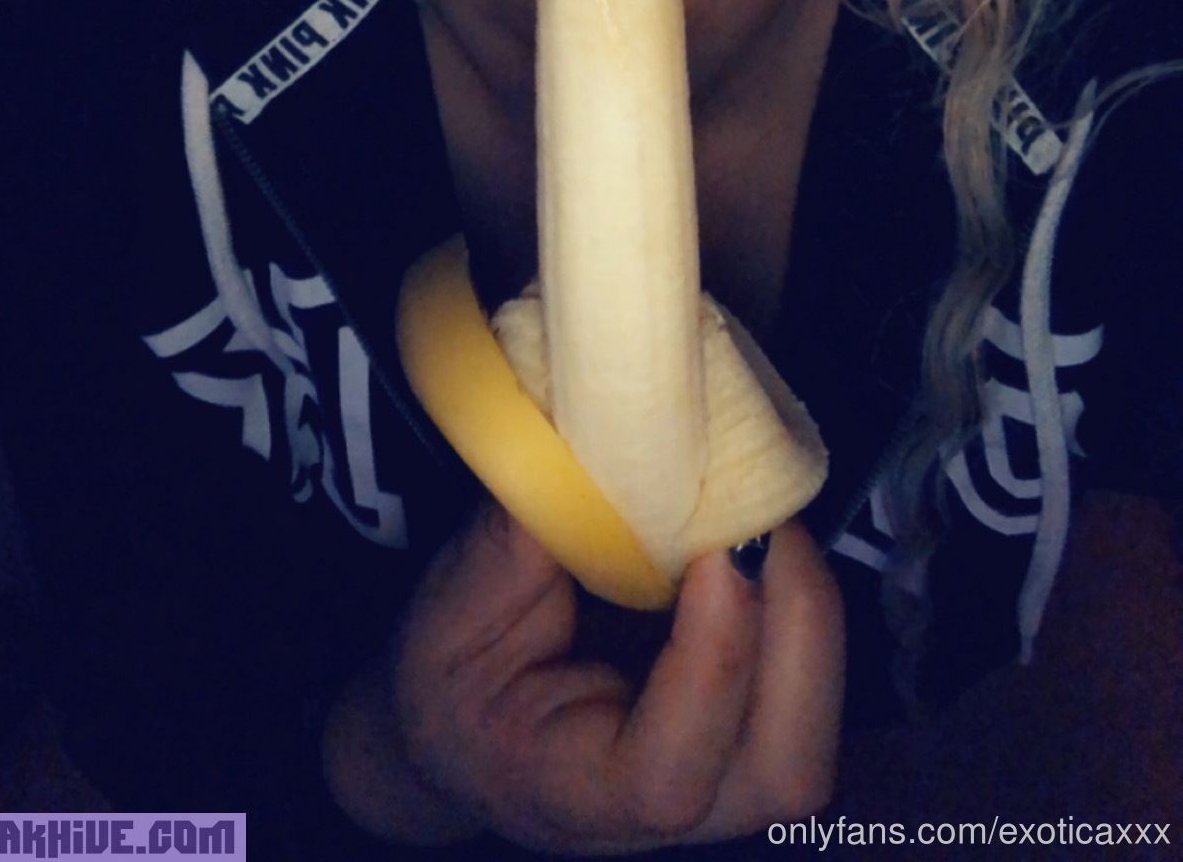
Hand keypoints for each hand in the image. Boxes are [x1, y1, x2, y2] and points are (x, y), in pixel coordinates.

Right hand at [323, 501, 844, 850]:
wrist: (462, 726)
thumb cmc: (456, 673)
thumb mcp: (453, 610)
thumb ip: (516, 546)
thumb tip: (591, 451)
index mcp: (574, 791)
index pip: (669, 773)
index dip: (710, 665)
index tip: (715, 550)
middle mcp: (668, 815)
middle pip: (784, 772)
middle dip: (799, 636)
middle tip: (768, 522)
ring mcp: (721, 784)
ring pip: (813, 735)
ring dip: (811, 618)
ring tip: (770, 522)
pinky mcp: (747, 732)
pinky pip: (808, 685)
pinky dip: (802, 608)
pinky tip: (764, 540)